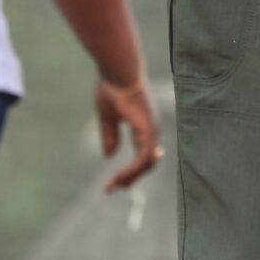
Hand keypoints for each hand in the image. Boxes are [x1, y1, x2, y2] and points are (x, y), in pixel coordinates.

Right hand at [96, 75, 162, 190]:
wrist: (118, 70)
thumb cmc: (112, 87)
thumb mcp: (108, 117)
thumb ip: (110, 135)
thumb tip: (109, 155)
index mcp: (143, 125)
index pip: (143, 154)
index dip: (132, 169)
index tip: (116, 181)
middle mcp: (151, 128)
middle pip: (147, 162)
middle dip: (131, 177)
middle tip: (115, 188)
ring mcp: (152, 129)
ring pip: (146, 162)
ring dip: (130, 177)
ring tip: (115, 186)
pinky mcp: (148, 129)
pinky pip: (143, 157)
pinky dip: (132, 170)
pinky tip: (119, 177)